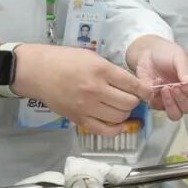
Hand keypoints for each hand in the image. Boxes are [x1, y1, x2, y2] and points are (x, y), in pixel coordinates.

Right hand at [13, 44, 150, 136]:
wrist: (38, 72)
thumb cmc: (65, 60)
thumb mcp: (91, 57)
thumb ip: (111, 70)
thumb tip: (131, 84)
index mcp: (101, 71)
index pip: (132, 84)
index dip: (145, 90)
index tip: (148, 91)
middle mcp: (95, 90)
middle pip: (128, 103)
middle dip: (135, 101)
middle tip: (132, 97)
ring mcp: (87, 107)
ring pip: (119, 117)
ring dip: (125, 113)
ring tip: (121, 106)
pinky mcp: (79, 119)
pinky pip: (104, 130)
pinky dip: (116, 129)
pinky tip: (120, 125)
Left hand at [128, 35, 187, 120]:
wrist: (146, 53)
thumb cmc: (166, 53)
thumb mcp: (179, 55)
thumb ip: (185, 68)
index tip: (184, 85)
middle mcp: (185, 94)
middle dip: (181, 99)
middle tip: (172, 86)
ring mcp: (171, 100)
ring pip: (175, 114)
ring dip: (170, 104)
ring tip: (163, 89)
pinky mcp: (156, 102)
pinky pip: (158, 107)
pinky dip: (155, 97)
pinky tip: (154, 83)